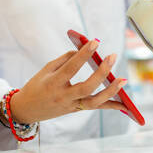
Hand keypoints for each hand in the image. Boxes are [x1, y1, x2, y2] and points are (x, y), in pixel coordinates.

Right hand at [10, 40, 127, 123]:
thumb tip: (84, 51)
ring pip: (94, 102)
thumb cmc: (36, 86)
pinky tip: (126, 105)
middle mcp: (63, 97)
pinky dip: (111, 106)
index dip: (83, 55)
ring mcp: (71, 106)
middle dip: (101, 72)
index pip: (71, 68)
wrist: (26, 110)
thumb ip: (64, 60)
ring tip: (123, 80)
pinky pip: (96, 108)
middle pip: (86, 87)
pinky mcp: (76, 110)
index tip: (95, 42)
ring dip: (111, 92)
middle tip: (112, 56)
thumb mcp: (45, 70)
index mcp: (52, 83)